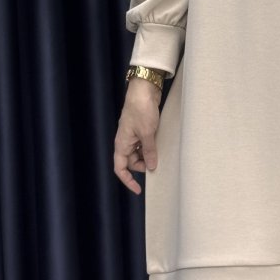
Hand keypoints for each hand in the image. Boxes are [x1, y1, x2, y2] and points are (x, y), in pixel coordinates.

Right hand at [113, 79, 161, 194]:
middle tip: (156, 165)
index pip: (120, 169)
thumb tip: (152, 167)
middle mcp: (124, 141)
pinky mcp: (140, 129)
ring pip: (139, 154)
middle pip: (131, 162)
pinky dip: (150, 148)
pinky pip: (144, 145)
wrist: (144, 90)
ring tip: (159, 153)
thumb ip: (149, 152)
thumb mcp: (147, 134)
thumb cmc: (141, 110)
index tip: (138, 189)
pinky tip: (159, 145)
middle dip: (143, 166)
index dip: (128, 181)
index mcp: (121, 144)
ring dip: (148, 156)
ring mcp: (132, 135)